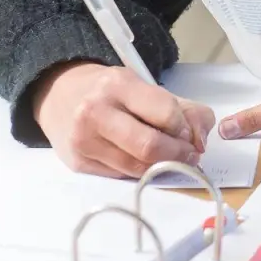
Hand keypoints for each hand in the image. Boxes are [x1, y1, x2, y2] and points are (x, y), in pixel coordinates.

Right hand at [32, 60, 215, 178]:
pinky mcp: (78, 163)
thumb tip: (200, 139)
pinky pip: (121, 176)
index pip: (166, 113)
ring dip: (162, 167)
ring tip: (171, 159)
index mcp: (118, 85)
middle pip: (150, 146)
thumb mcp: (144, 86)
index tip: (191, 134)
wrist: (59, 95)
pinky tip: (143, 161)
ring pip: (136, 167)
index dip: (186, 129)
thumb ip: (182, 108)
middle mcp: (96, 112)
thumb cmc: (110, 92)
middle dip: (179, 155)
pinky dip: (139, 172)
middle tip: (190, 155)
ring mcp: (83, 140)